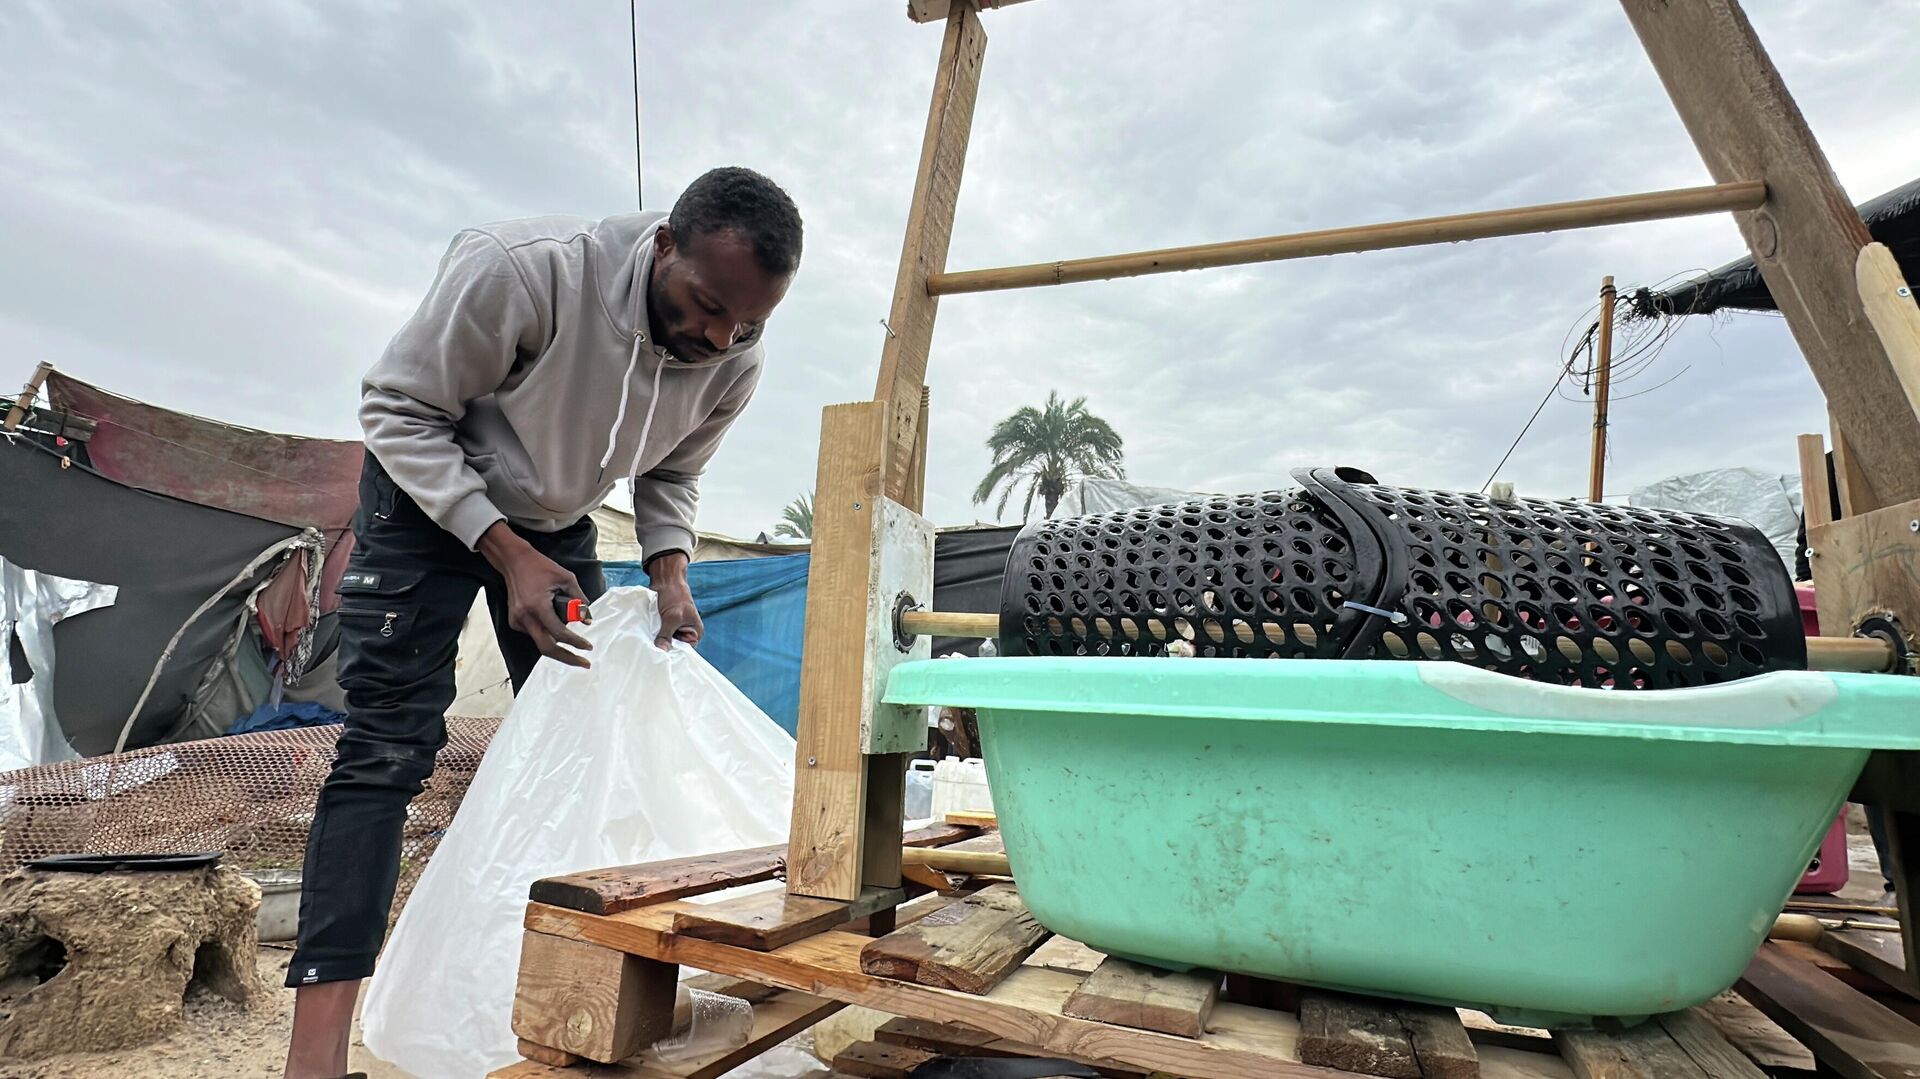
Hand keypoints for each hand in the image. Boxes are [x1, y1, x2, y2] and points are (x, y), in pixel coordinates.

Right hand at [477, 522, 591, 668]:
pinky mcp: (514, 621)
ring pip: (540, 642)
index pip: (559, 632)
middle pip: (546, 648)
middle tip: (583, 663)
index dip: (575, 642)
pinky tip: (554, 626)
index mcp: (537, 605)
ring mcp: (517, 620)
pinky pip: (534, 634)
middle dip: (567, 658)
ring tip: (574, 641)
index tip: (588, 647)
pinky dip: (547, 634)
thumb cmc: (540, 567)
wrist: (514, 561)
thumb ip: (579, 600)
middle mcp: (524, 616)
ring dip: (558, 645)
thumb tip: (587, 620)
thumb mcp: (566, 579)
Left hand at [647, 551, 701, 649]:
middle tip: (652, 652)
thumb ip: (666, 635)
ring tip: (648, 643)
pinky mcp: (665, 625)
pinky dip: (653, 634)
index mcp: (695, 633)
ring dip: (657, 640)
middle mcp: (686, 633)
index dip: (673, 654)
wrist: (665, 579)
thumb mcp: (672, 617)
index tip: (661, 658)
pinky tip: (646, 636)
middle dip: (664, 647)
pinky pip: (659, 634)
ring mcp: (675, 629)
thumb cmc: (675, 595)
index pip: (685, 651)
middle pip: (674, 647)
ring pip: (665, 641)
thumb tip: (661, 652)